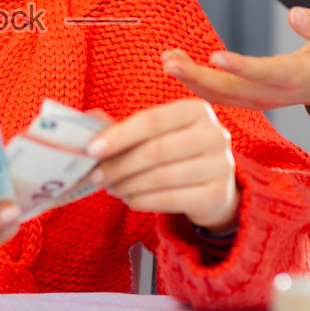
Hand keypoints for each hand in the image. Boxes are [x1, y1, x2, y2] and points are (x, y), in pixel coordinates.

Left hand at [84, 100, 237, 229]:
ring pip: (160, 177)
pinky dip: (141, 200)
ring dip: (127, 184)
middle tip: (96, 175)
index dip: (119, 135)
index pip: (152, 120)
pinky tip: (128, 198)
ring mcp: (221, 166)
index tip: (91, 149)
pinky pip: (169, 199)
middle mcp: (215, 134)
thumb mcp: (157, 134)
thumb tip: (88, 121)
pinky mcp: (218, 195)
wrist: (214, 187)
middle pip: (155, 150)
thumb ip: (124, 127)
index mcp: (197, 110)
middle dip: (119, 165)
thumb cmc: (177, 154)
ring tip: (110, 187)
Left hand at [162, 6, 309, 113]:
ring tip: (167, 61)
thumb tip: (296, 13)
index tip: (213, 56)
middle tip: (170, 61)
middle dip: (198, 77)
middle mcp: (270, 94)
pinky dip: (194, 83)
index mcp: (292, 78)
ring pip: (218, 96)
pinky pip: (217, 96)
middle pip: (230, 90)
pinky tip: (175, 64)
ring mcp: (256, 100)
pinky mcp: (247, 99)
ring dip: (190, 80)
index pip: (262, 73)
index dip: (239, 67)